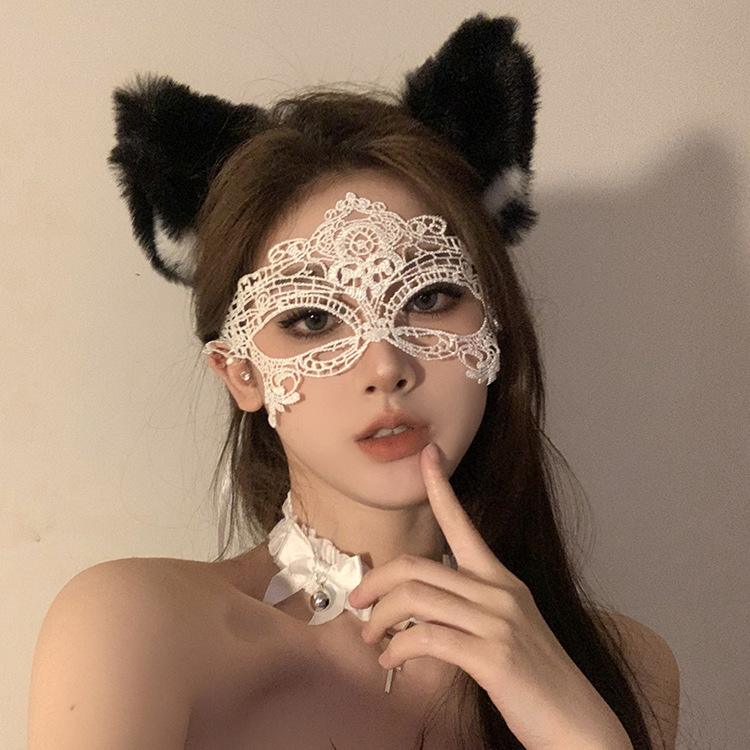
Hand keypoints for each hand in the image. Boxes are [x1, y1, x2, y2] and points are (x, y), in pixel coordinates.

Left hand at [348, 443, 632, 749]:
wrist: (577, 724)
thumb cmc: (534, 678)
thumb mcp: (504, 628)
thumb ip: (467, 608)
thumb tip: (417, 606)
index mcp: (500, 580)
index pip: (463, 524)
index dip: (441, 486)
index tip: (428, 455)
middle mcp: (498, 592)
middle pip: (416, 567)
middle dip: (376, 581)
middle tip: (358, 602)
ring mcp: (497, 622)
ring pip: (415, 598)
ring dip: (380, 620)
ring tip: (373, 640)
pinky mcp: (493, 655)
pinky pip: (427, 637)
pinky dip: (399, 648)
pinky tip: (393, 662)